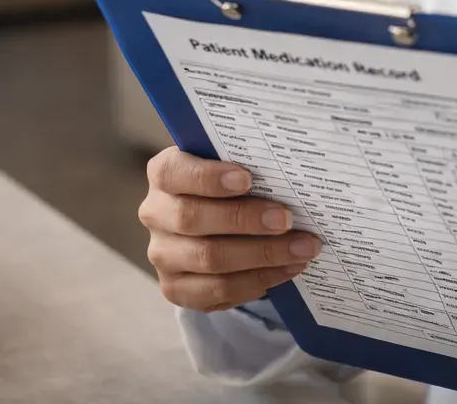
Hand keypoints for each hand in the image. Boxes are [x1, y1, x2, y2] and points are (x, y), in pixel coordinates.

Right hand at [139, 147, 321, 312]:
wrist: (215, 224)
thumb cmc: (228, 187)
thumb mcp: (229, 166)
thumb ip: (246, 164)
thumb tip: (287, 171)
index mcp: (163, 175)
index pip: (173, 173)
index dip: (208, 177)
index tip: (248, 179)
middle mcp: (155, 214)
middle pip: (192, 219)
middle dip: (245, 220)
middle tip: (286, 219)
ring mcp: (163, 255)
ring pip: (209, 259)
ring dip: (262, 255)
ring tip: (301, 249)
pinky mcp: (176, 289)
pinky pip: (217, 291)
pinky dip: (257, 281)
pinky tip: (287, 269)